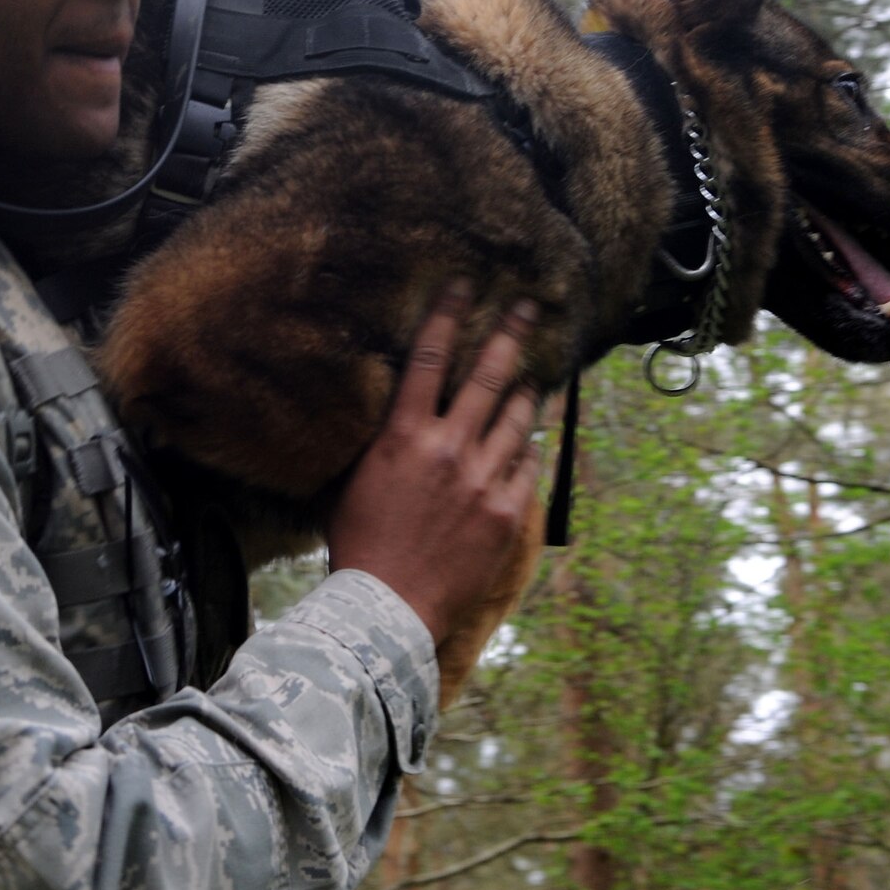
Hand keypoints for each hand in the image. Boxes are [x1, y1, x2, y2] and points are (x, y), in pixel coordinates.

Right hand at [326, 281, 543, 645]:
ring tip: (537, 375)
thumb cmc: (360, 543)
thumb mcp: (353, 479)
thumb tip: (390, 416)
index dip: (447, 316)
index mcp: (404, 435)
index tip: (463, 285)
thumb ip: (379, 443)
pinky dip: (529, 449)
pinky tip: (531, 441)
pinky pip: (527, 467)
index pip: (429, 358)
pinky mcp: (506, 513)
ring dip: (527, 391)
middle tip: (527, 306)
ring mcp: (483, 479)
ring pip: (516, 418)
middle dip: (509, 334)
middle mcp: (448, 447)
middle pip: (486, 376)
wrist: (388, 604)